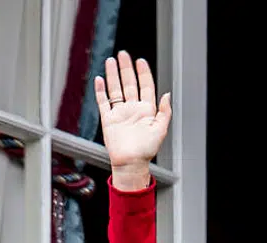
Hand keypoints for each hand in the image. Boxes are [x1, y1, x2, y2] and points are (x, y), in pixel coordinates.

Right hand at [95, 51, 171, 189]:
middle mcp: (133, 110)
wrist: (130, 163)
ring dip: (113, 75)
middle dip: (126, 68)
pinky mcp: (108, 119)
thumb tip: (167, 95)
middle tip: (123, 55)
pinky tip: (100, 80)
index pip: (145, 87)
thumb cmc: (146, 150)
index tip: (141, 61)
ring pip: (116, 89)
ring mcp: (120, 113)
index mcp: (146, 111)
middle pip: (129, 84)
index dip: (144, 74)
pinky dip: (101, 91)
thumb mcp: (160, 130)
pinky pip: (103, 102)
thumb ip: (164, 112)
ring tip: (111, 61)